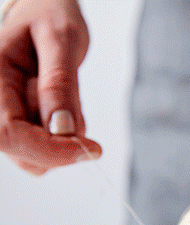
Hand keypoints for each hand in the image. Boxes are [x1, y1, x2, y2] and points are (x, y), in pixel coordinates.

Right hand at [0, 0, 100, 174]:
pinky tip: (64, 111)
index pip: (8, 131)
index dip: (50, 149)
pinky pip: (39, 148)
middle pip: (18, 150)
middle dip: (59, 150)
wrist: (44, 11)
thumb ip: (60, 84)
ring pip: (30, 156)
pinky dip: (61, 140)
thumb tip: (63, 129)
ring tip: (69, 103)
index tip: (90, 149)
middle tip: (89, 135)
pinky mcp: (17, 122)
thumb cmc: (49, 15)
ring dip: (62, 144)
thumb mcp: (61, 39)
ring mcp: (2, 113)